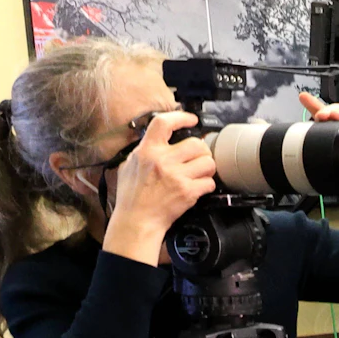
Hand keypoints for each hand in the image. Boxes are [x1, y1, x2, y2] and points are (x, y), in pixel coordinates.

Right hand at [101, 112, 216, 259]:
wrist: (137, 220)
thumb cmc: (132, 195)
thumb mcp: (129, 165)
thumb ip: (144, 149)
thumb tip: (159, 138)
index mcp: (147, 150)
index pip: (164, 123)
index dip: (181, 117)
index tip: (191, 119)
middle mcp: (162, 160)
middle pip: (196, 144)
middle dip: (201, 151)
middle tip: (197, 157)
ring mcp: (176, 176)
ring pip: (208, 162)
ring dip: (207, 168)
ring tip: (199, 173)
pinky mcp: (187, 192)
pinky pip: (210, 182)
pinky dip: (207, 185)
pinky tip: (198, 187)